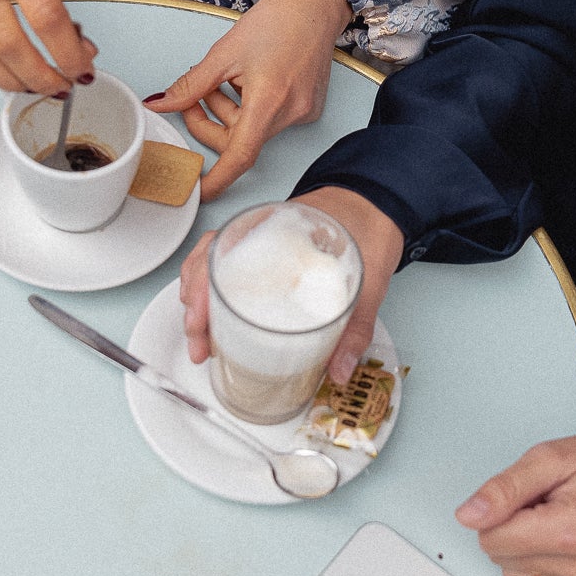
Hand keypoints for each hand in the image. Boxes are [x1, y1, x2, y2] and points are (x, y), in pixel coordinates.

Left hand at [146, 0, 351, 199]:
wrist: (316, 4)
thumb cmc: (277, 20)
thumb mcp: (224, 52)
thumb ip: (190, 86)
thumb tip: (161, 104)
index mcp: (269, 101)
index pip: (240, 156)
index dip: (217, 180)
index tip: (198, 192)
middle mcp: (290, 114)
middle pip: (240, 141)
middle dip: (211, 125)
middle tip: (195, 98)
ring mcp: (302, 113)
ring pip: (253, 130)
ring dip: (230, 113)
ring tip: (224, 79)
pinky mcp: (308, 108)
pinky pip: (269, 120)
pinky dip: (251, 107)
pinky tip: (249, 80)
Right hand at [180, 187, 403, 374]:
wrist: (381, 203)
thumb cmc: (371, 228)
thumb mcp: (369, 279)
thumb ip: (355, 327)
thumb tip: (339, 372)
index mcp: (277, 229)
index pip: (221, 250)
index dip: (201, 286)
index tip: (201, 319)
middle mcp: (260, 232)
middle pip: (207, 262)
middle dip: (194, 305)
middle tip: (200, 344)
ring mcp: (260, 242)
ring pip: (212, 267)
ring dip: (198, 302)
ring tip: (201, 339)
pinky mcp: (268, 256)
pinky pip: (230, 270)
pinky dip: (214, 294)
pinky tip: (216, 320)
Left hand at [455, 433, 575, 575]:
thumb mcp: (549, 458)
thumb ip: (504, 489)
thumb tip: (468, 516)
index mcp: (570, 532)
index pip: (492, 539)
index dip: (500, 513)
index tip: (529, 496)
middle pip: (503, 559)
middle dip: (514, 529)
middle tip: (547, 505)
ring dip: (529, 547)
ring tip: (559, 520)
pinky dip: (546, 563)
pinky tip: (569, 540)